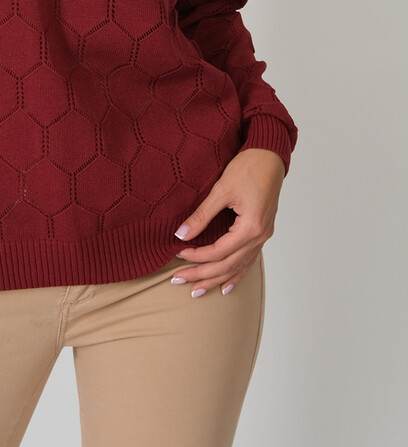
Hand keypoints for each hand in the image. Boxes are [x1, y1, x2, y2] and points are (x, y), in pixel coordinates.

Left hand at [170, 147, 285, 297]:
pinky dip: (236, 274)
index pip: (219, 252)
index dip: (196, 256)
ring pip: (238, 267)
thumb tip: (180, 234)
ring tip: (197, 291)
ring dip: (217, 279)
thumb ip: (202, 215)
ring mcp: (263, 236)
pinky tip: (227, 285)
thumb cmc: (249, 167)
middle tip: (178, 281)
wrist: (270, 156)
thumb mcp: (222, 189)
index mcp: (251, 227)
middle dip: (202, 275)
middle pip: (228, 265)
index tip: (177, 253)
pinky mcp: (262, 231)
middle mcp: (260, 236)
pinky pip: (248, 260)